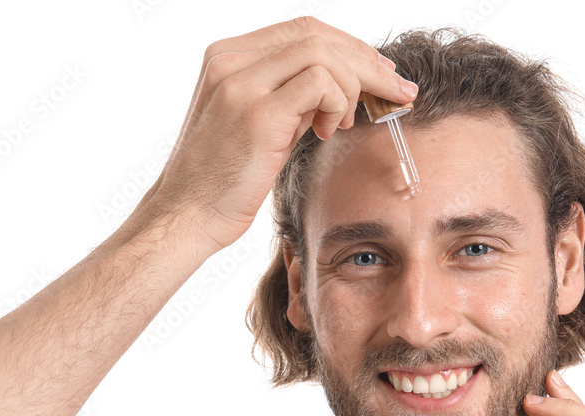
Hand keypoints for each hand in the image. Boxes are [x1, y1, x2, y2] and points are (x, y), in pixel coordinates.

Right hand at [136, 17, 416, 255]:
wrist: (187, 216)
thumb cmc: (224, 180)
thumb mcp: (260, 124)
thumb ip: (291, 97)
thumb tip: (342, 86)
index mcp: (228, 56)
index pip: (303, 30)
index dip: (349, 47)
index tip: (380, 73)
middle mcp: (230, 60)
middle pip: (317, 34)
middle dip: (367, 61)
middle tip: (396, 91)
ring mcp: (241, 83)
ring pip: (323, 54)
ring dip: (353, 86)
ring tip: (343, 123)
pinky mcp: (257, 113)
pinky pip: (320, 83)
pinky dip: (338, 103)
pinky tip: (327, 131)